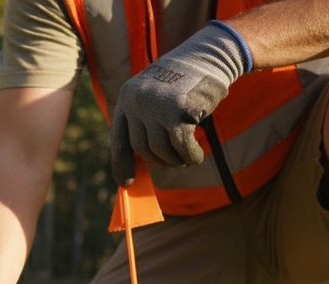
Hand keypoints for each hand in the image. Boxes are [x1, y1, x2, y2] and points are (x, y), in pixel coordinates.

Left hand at [110, 21, 249, 185]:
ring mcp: (156, 105)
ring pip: (160, 150)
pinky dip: (190, 156)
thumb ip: (145, 119)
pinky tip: (196, 156)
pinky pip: (181, 146)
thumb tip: (143, 159)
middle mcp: (136, 101)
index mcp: (127, 96)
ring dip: (176, 159)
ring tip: (187, 157)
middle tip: (175, 162)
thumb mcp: (155, 93)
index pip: (118, 138)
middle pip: (141, 148)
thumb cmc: (185, 80)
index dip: (121, 163)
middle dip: (159, 161)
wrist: (210, 54)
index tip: (125, 183)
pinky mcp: (178, 110)